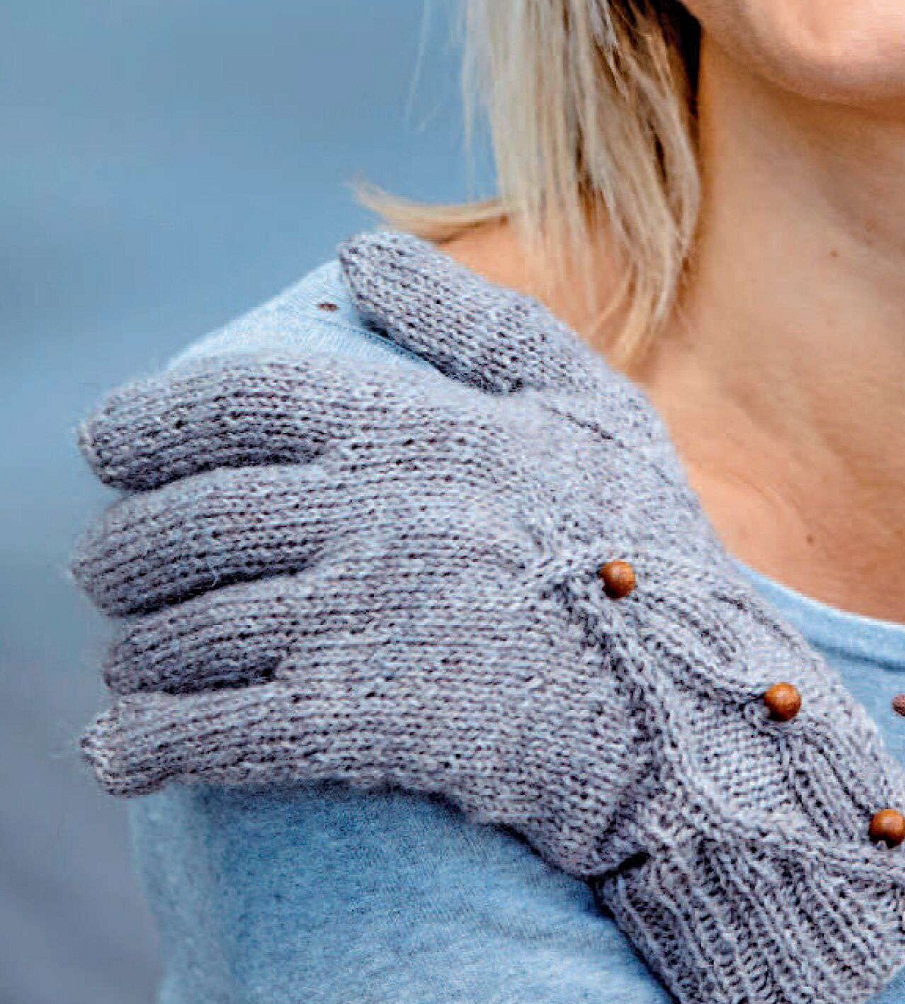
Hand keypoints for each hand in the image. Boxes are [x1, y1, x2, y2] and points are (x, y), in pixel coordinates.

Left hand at [71, 232, 904, 1003]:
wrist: (701, 709)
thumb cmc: (647, 546)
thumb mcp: (583, 403)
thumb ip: (470, 320)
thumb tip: (360, 251)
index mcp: (414, 427)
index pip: (233, 405)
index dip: (146, 422)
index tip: (103, 446)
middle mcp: (371, 513)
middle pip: (184, 522)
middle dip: (122, 552)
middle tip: (109, 572)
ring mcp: (359, 619)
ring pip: (182, 630)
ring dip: (134, 652)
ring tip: (133, 665)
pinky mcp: (358, 725)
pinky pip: (208, 730)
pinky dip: (142, 742)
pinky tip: (124, 752)